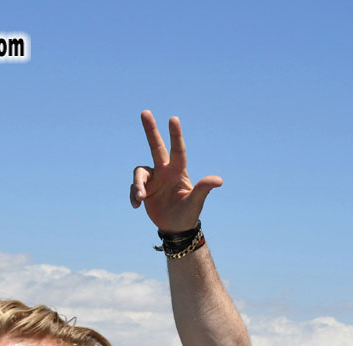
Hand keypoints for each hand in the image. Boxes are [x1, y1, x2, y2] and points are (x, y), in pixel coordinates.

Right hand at [130, 110, 221, 232]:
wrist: (175, 228)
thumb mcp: (195, 203)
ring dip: (137, 185)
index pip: (177, 150)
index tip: (173, 118)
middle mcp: (164, 171)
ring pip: (139, 173)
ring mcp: (153, 179)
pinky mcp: (143, 189)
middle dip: (151, 129)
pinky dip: (133, 196)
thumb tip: (219, 180)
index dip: (175, 135)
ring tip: (140, 198)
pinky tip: (136, 206)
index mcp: (178, 172)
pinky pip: (133, 188)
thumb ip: (203, 189)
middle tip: (145, 112)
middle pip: (156, 146)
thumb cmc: (188, 214)